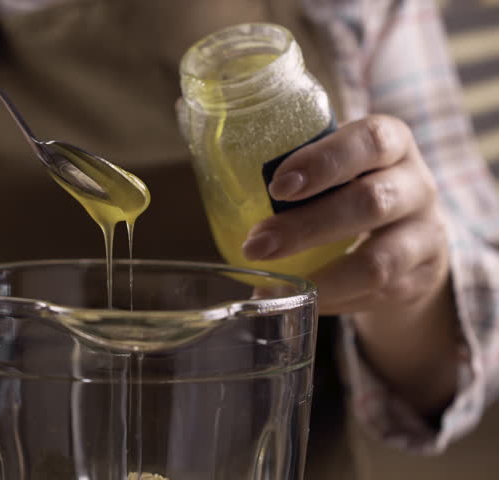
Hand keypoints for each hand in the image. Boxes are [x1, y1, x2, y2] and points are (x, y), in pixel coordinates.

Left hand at [244, 115, 457, 412]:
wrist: (409, 239)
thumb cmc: (345, 189)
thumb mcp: (328, 163)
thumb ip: (278, 150)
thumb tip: (186, 116)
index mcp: (388, 142)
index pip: (370, 140)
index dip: (325, 161)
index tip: (277, 186)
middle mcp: (415, 184)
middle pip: (372, 202)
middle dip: (307, 227)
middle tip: (256, 244)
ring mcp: (423, 234)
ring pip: (379, 260)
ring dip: (320, 276)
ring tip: (269, 284)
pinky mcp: (419, 278)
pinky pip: (376, 295)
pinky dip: (332, 299)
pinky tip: (300, 299)